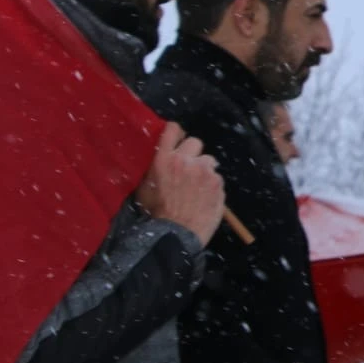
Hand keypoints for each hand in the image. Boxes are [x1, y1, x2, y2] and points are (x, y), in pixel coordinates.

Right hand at [134, 122, 225, 247]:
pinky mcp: (218, 183)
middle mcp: (186, 160)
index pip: (173, 130)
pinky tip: (205, 198)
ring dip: (205, 170)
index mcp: (164, 159)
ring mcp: (205, 171)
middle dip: (193, 153)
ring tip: (198, 187)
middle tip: (189, 166)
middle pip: (195, 142)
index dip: (176, 132)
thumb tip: (160, 160)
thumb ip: (155, 168)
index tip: (178, 138)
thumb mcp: (145, 187)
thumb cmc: (156, 213)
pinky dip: (213, 185)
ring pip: (209, 161)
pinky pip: (217, 178)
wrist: (177, 232)